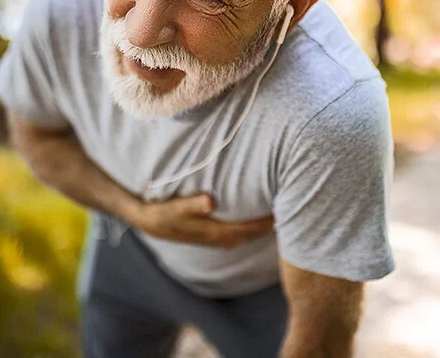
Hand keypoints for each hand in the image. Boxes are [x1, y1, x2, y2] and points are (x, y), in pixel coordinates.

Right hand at [132, 193, 273, 248]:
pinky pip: (239, 232)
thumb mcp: (174, 207)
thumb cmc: (162, 212)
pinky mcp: (212, 233)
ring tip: (279, 214)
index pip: (247, 230)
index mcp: (213, 232)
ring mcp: (216, 237)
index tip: (283, 213)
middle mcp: (218, 238)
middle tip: (291, 213)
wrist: (148, 221)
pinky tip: (256, 217)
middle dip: (269, 226)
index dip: (265, 223)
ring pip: (246, 235)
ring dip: (261, 228)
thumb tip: (210, 201)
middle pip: (251, 234)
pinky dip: (250, 227)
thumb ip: (192, 204)